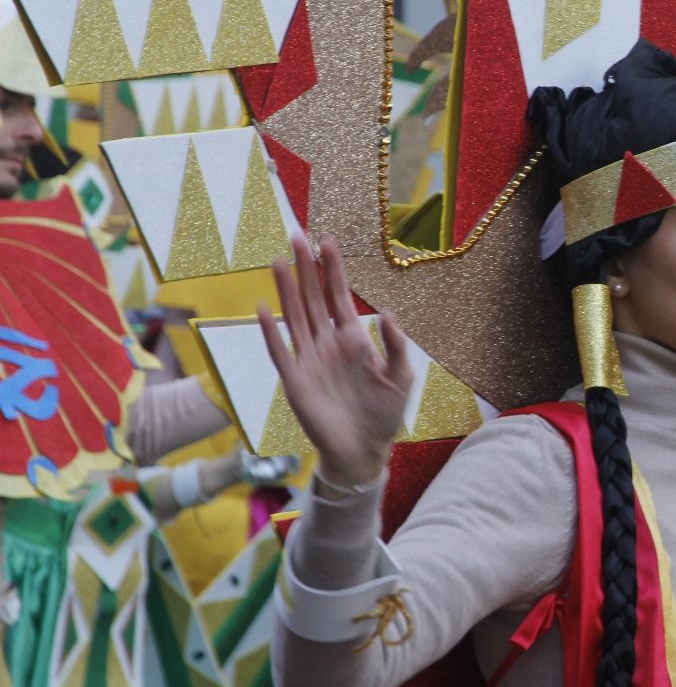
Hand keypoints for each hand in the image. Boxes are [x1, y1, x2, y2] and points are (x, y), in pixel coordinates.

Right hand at [258, 235, 412, 486]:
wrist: (364, 450)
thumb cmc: (384, 414)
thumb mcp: (401, 377)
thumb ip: (395, 345)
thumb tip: (384, 313)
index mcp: (352, 339)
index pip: (339, 297)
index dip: (333, 270)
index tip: (327, 242)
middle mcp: (327, 343)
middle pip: (314, 298)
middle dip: (307, 269)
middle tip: (298, 237)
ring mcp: (309, 359)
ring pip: (295, 316)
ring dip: (286, 289)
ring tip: (279, 260)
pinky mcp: (295, 380)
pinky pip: (280, 351)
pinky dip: (271, 331)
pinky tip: (263, 308)